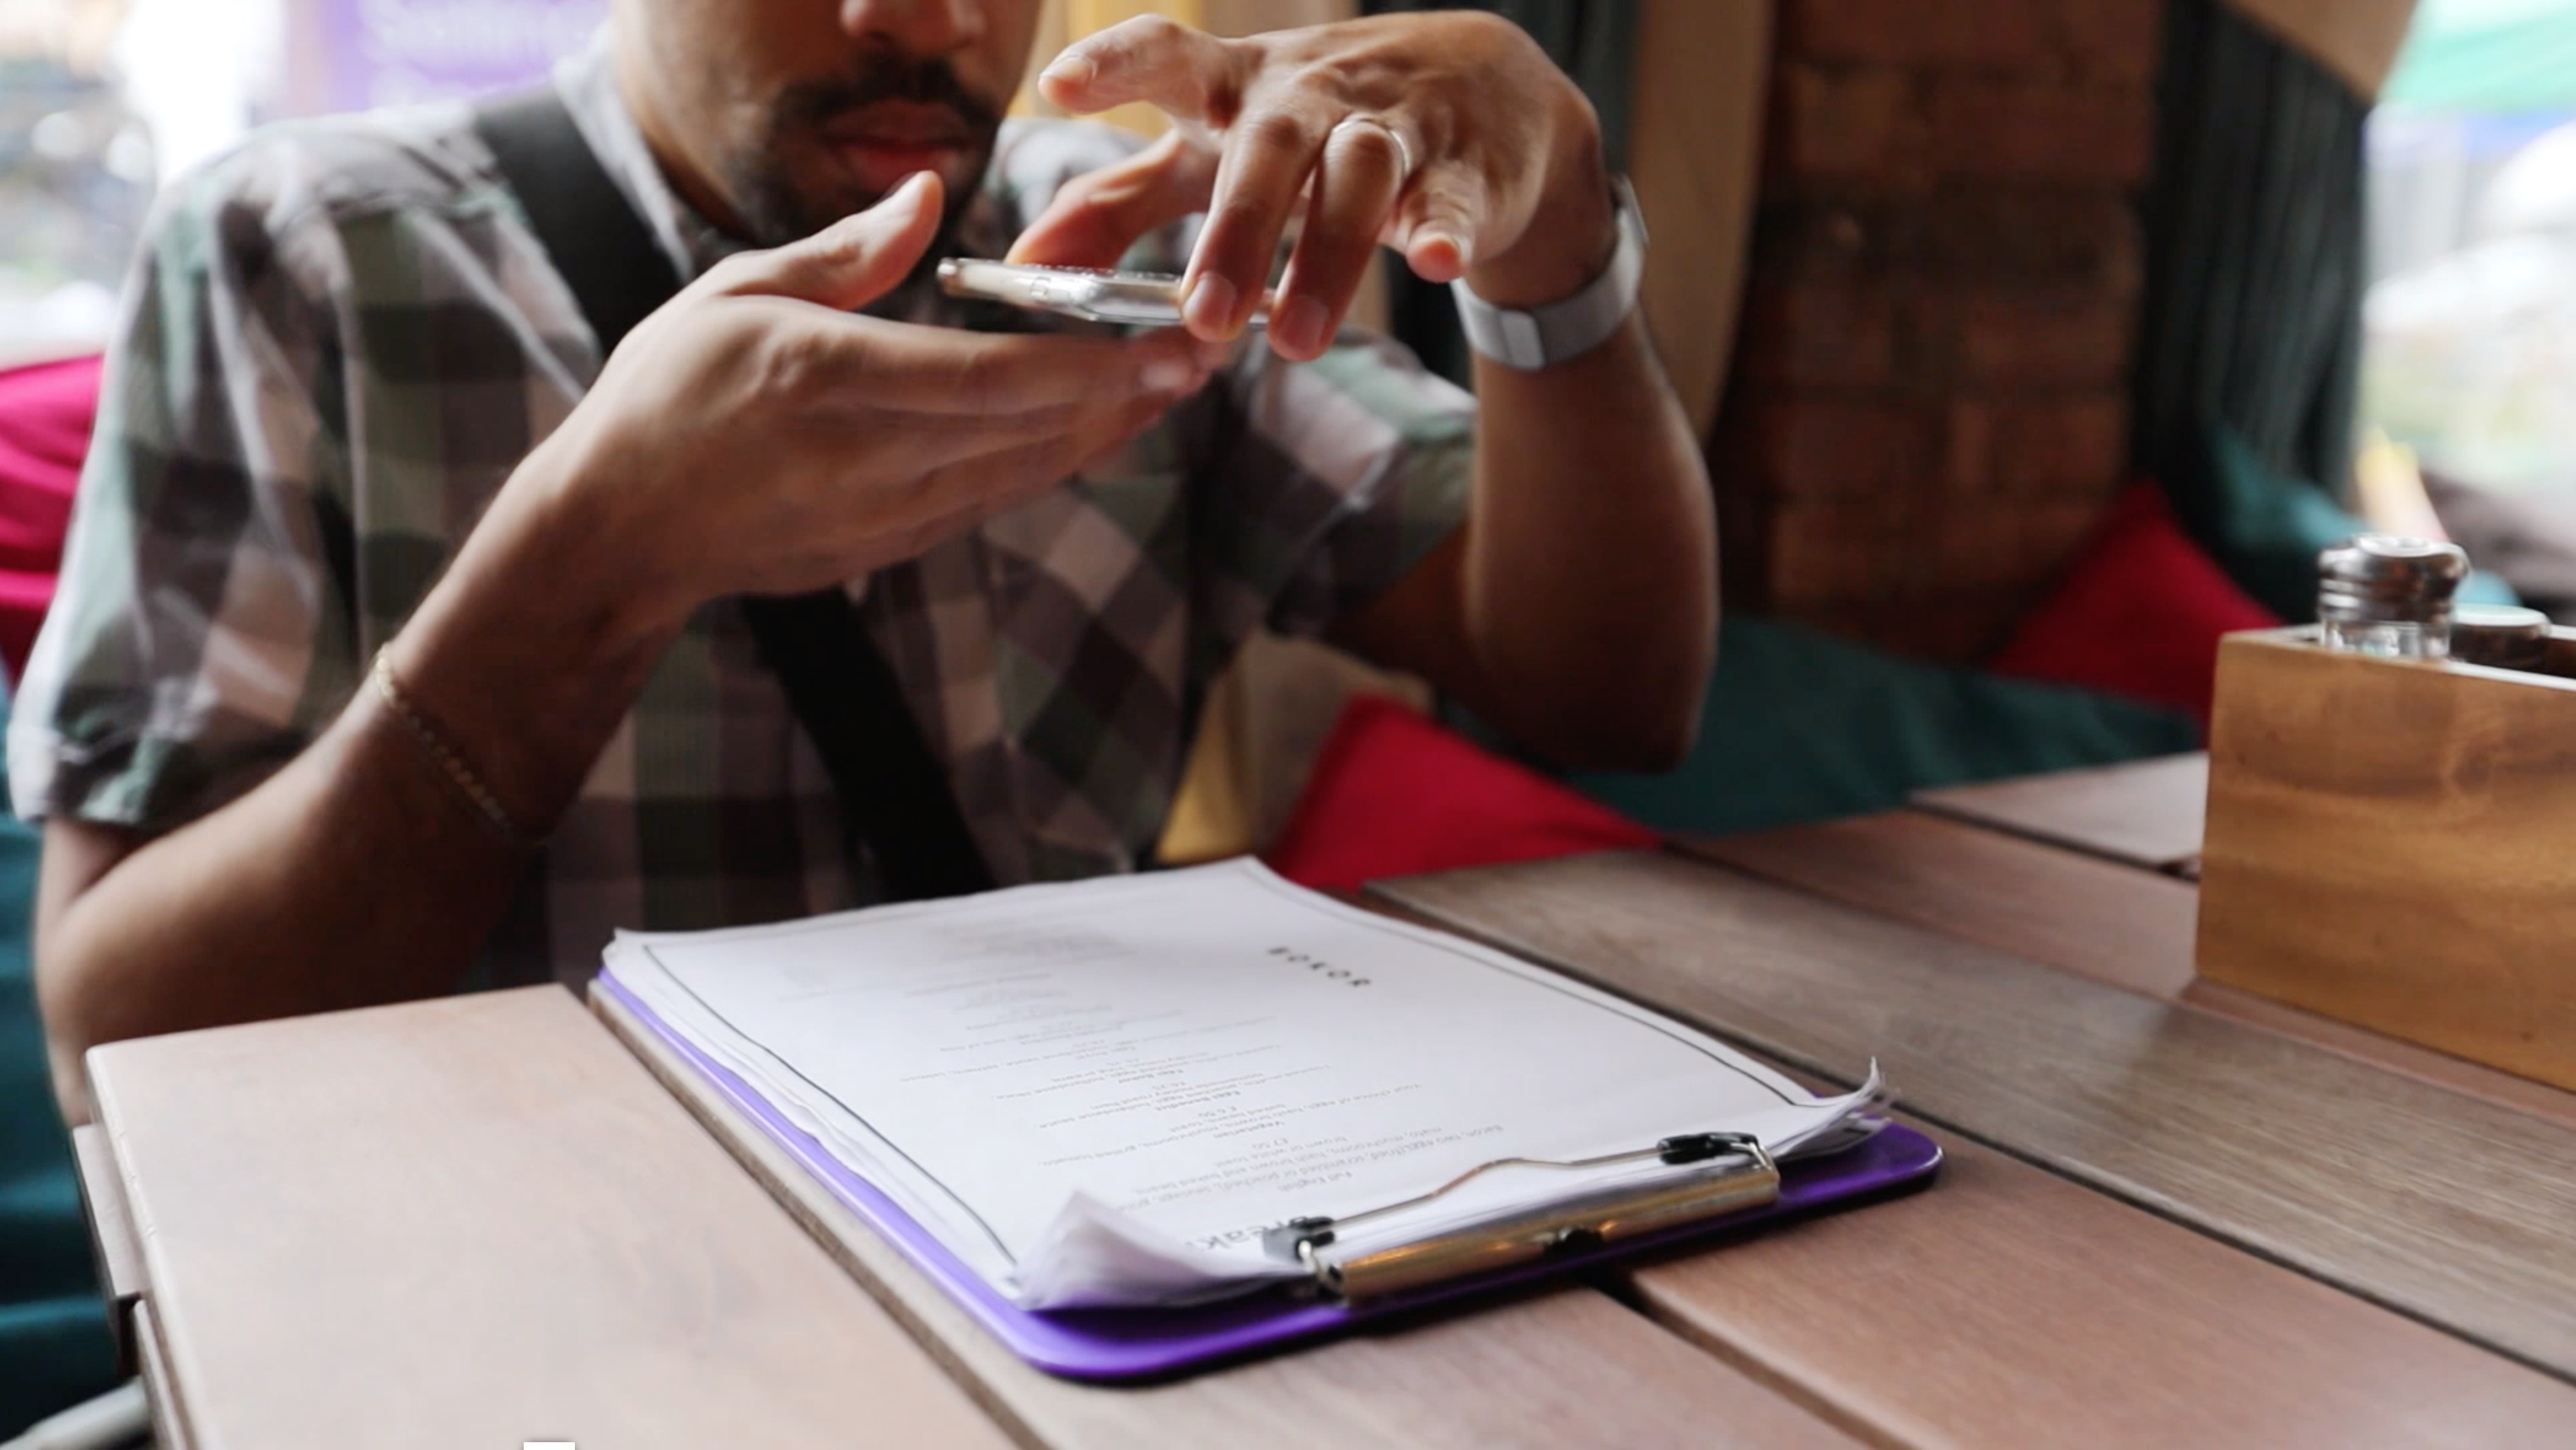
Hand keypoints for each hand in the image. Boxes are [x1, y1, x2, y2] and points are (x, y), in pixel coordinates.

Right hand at [522, 172, 1223, 615]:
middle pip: (1032, 432)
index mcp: (826, 379)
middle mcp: (867, 457)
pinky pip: (992, 499)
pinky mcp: (887, 547)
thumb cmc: (665, 395)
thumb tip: (926, 189)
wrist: (618, 533)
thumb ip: (845, 251)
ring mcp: (882, 515)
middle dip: (1130, 396)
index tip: (1166, 345)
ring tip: (1173, 387)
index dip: (1093, 369)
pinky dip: (1052, 462)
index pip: (991, 380)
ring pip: (1025, 473)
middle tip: (1208, 354)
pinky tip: (1097, 430)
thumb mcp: (735, 296)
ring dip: (1106, 432)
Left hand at [1009, 12, 1617, 360]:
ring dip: (1328, 257)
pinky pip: (1454, 198)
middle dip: (1237, 230)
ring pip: (1360, 176)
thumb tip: (1021, 267)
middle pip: (1270, 147)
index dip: (1114, 65)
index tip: (1059, 85)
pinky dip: (1447, 228)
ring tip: (1297, 342)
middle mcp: (1310, 93)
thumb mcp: (1208, 150)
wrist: (1481, 89)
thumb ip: (1117, 203)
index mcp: (1235, 84)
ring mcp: (1393, 124)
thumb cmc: (1308, 129)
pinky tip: (1436, 263)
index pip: (1170, 55)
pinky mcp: (1464, 167)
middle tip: (1206, 316)